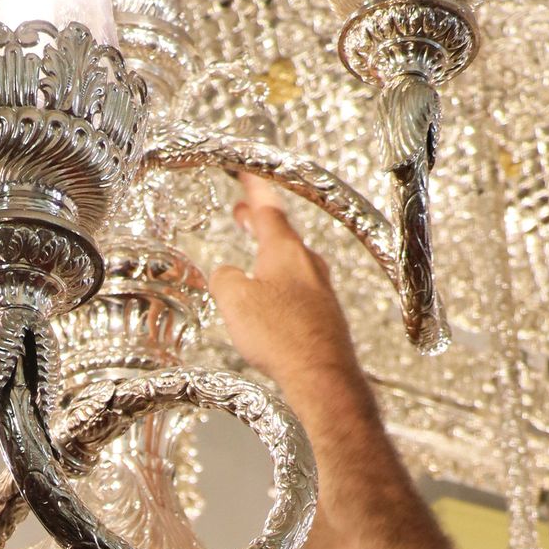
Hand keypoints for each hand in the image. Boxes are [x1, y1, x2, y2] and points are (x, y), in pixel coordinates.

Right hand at [211, 175, 371, 435]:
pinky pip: (299, 291)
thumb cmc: (281, 337)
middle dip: (260, 223)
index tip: (248, 172)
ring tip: (254, 259)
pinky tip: (273, 303)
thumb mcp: (234, 300)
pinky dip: (281, 285)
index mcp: (284, 251)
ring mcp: (320, 290)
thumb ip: (224, 278)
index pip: (268, 208)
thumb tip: (226, 274)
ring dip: (270, 256)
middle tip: (245, 215)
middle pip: (281, 234)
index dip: (256, 188)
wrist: (321, 376)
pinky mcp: (325, 316)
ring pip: (291, 263)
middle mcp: (307, 265)